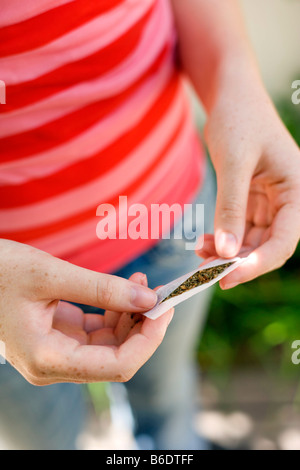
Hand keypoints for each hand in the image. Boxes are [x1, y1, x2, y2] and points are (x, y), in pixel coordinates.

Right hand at [0, 240, 172, 384]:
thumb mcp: (51, 275)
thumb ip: (102, 288)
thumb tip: (149, 297)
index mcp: (48, 359)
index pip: (117, 365)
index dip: (148, 339)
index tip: (165, 307)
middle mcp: (54, 364)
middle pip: (118, 357)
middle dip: (144, 325)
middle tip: (161, 290)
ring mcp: (58, 351)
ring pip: (110, 344)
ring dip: (132, 315)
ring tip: (143, 280)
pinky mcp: (61, 336)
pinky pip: (98, 330)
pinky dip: (116, 310)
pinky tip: (127, 287)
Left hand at [196, 80, 299, 288]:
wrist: (231, 96)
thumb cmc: (238, 120)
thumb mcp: (234, 163)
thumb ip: (231, 208)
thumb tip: (224, 252)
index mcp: (297, 189)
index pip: (285, 239)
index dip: (259, 263)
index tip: (228, 277)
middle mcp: (288, 199)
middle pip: (269, 244)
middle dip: (240, 261)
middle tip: (208, 272)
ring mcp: (270, 201)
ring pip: (253, 240)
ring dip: (229, 252)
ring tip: (201, 255)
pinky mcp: (252, 200)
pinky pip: (240, 228)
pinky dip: (223, 238)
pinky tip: (203, 242)